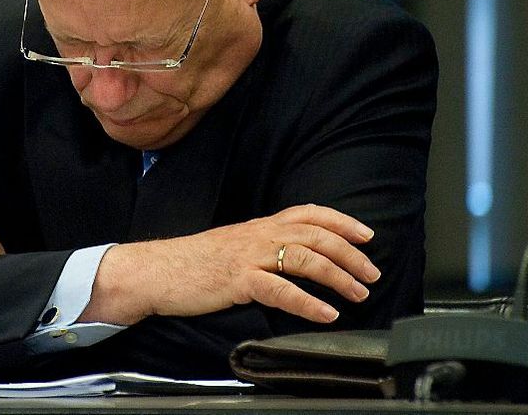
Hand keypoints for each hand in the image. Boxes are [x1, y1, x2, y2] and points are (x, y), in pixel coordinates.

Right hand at [80, 204, 379, 325]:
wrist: (155, 270)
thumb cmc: (191, 264)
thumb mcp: (231, 247)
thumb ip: (260, 248)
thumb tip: (289, 258)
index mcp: (257, 226)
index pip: (307, 213)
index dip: (341, 221)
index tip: (366, 234)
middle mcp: (258, 235)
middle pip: (316, 235)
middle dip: (350, 253)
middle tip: (372, 272)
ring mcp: (248, 256)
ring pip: (305, 259)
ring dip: (338, 277)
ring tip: (359, 294)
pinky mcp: (238, 280)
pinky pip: (281, 289)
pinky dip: (309, 302)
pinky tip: (326, 313)